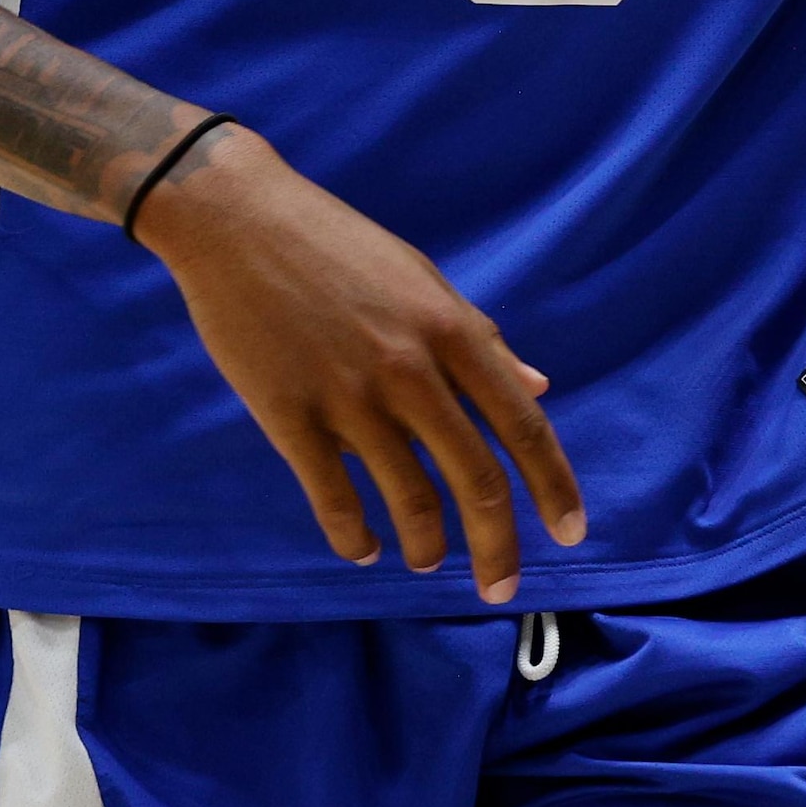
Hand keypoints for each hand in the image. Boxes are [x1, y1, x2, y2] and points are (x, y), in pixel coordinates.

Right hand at [133, 127, 588, 600]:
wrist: (234, 218)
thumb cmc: (337, 245)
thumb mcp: (423, 279)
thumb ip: (480, 338)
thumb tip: (538, 388)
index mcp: (450, 330)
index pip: (522, 425)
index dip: (553, 487)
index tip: (571, 534)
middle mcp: (409, 369)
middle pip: (475, 479)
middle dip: (497, 546)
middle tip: (501, 587)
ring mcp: (348, 395)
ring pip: (408, 498)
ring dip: (426, 545)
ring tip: (427, 561)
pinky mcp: (288, 415)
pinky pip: (332, 498)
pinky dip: (354, 537)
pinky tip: (364, 550)